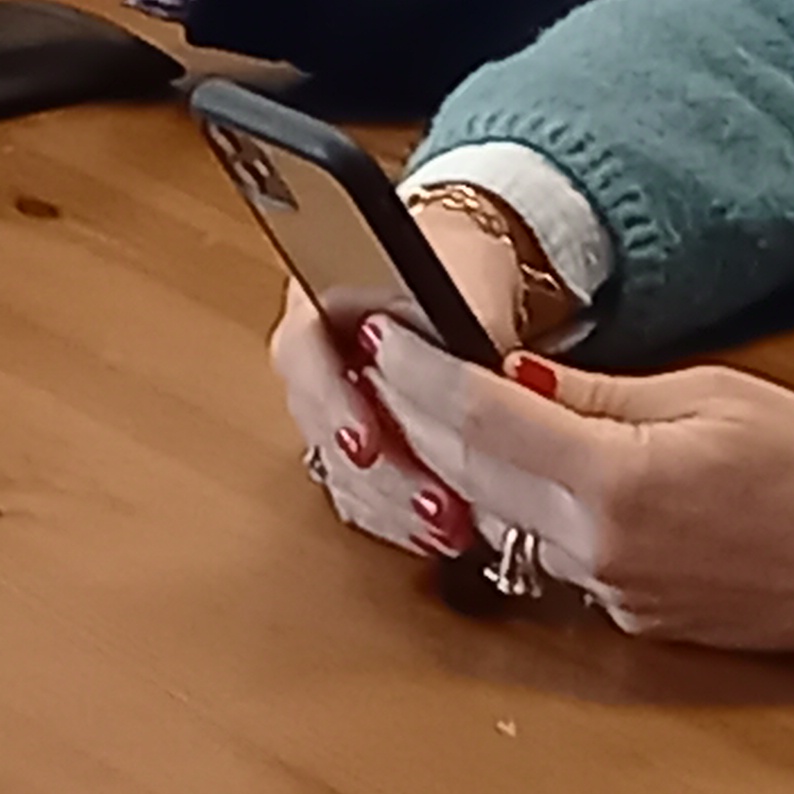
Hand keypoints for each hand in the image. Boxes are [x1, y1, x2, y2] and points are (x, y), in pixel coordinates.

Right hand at [266, 195, 527, 565]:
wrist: (463, 267)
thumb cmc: (456, 261)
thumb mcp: (467, 276)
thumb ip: (470, 321)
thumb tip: (491, 372)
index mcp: (315, 298)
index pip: (303, 354)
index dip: (332, 404)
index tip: (368, 442)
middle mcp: (311, 358)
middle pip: (322, 429)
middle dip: (382, 477)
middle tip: (432, 504)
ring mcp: (331, 408)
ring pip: (341, 472)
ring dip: (393, 507)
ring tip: (448, 527)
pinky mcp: (358, 448)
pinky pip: (361, 495)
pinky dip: (398, 518)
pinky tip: (438, 532)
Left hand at [358, 326, 793, 659]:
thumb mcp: (707, 394)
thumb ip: (598, 394)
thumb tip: (513, 378)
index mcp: (619, 486)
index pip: (481, 423)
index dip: (420, 374)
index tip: (381, 332)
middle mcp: (603, 551)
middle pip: (471, 478)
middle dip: (416, 416)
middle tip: (381, 358)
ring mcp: (615, 593)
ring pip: (500, 521)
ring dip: (458, 464)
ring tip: (427, 399)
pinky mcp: (632, 615)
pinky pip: (548, 554)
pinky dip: (515, 505)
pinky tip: (507, 461)